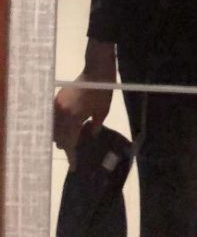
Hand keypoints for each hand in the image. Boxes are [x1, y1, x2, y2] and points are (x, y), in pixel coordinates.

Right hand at [53, 40, 115, 168]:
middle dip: (65, 146)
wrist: (96, 70)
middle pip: (58, 137)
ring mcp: (57, 105)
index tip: (74, 167)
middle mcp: (61, 114)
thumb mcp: (103, 112)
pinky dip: (57, 125)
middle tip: (73, 153)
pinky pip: (53, 117)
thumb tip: (90, 136)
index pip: (70, 143)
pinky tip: (65, 127)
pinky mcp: (57, 99)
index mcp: (73, 119)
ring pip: (53, 129)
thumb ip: (95, 126)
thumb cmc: (102, 92)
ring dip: (59, 136)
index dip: (72, 156)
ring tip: (69, 140)